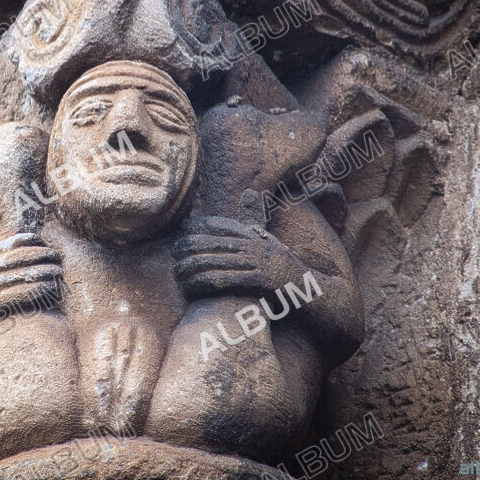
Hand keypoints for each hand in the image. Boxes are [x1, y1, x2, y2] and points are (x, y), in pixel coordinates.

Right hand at [0, 203, 63, 339]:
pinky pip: (5, 298)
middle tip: (57, 256)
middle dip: (35, 257)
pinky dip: (27, 293)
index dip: (21, 242)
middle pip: (5, 261)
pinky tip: (45, 291)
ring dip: (36, 275)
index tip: (42, 241)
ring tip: (57, 273)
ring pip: (8, 278)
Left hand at [172, 216, 303, 297]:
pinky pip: (226, 280)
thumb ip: (253, 217)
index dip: (193, 230)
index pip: (216, 226)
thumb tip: (249, 191)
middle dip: (187, 250)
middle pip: (211, 243)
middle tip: (172, 256)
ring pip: (215, 262)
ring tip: (177, 275)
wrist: (307, 288)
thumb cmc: (282, 262)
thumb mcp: (269, 235)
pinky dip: (206, 283)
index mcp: (251, 233)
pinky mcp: (260, 281)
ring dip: (192, 269)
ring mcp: (257, 262)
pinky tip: (193, 287)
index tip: (177, 236)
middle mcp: (253, 244)